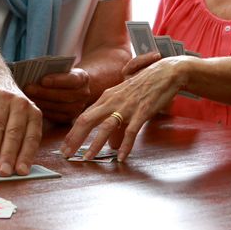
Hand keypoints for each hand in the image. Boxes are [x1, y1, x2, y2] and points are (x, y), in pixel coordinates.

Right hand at [0, 68, 41, 176]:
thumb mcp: (21, 117)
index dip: (26, 155)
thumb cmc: (9, 105)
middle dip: (8, 155)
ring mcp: (1, 99)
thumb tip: (16, 168)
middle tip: (4, 172)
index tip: (21, 172)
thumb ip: (21, 139)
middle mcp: (20, 105)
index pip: (31, 137)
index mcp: (33, 113)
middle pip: (14, 133)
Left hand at [23, 68, 91, 122]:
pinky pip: (54, 116)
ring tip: (26, 97)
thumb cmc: (62, 75)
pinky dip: (42, 110)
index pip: (72, 80)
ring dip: (40, 102)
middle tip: (27, 88)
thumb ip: (52, 71)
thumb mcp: (62, 69)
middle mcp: (83, 94)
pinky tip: (31, 105)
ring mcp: (78, 108)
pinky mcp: (69, 118)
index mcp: (83, 78)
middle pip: (63, 95)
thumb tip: (33, 72)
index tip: (43, 80)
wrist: (75, 87)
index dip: (57, 80)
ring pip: (58, 107)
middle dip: (43, 92)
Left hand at [62, 57, 185, 162]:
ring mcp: (127, 106)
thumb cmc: (145, 84)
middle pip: (87, 120)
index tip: (64, 147)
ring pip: (105, 127)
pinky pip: (131, 131)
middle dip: (74, 139)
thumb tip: (109, 143)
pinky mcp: (142, 111)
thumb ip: (115, 118)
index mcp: (106, 97)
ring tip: (87, 158)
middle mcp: (113, 101)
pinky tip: (120, 157)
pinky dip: (125, 145)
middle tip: (66, 154)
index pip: (84, 116)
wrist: (166, 71)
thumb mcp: (125, 98)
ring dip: (95, 144)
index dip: (72, 133)